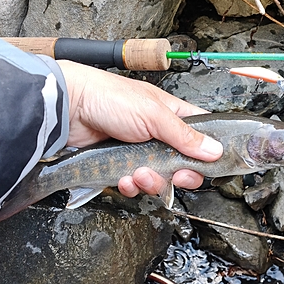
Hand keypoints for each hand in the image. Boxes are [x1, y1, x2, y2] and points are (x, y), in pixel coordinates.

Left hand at [57, 60, 222, 197]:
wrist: (69, 109)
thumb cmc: (109, 98)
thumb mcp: (153, 114)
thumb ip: (184, 135)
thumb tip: (214, 149)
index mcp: (173, 115)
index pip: (202, 135)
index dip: (208, 152)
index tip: (207, 166)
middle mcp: (160, 134)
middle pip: (183, 164)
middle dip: (180, 175)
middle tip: (177, 176)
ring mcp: (141, 151)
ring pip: (159, 178)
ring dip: (152, 181)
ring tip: (140, 173)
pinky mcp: (122, 164)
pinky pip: (135, 184)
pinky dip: (131, 185)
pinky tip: (124, 178)